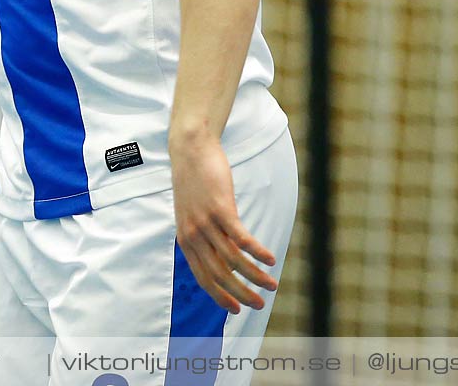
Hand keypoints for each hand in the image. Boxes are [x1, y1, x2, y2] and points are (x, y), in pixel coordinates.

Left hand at [170, 133, 277, 312]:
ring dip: (255, 276)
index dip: (220, 296)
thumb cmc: (195, 181)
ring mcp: (206, 222)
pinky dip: (257, 252)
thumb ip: (203, 235)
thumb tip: (220, 254)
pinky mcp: (220, 208)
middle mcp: (193, 235)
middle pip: (219, 274)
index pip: (203, 277)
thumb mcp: (192, 213)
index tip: (235, 309)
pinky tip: (271, 260)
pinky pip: (241, 238)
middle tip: (259, 305)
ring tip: (272, 285)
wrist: (190, 149)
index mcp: (186, 240)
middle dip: (241, 294)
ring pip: (233, 259)